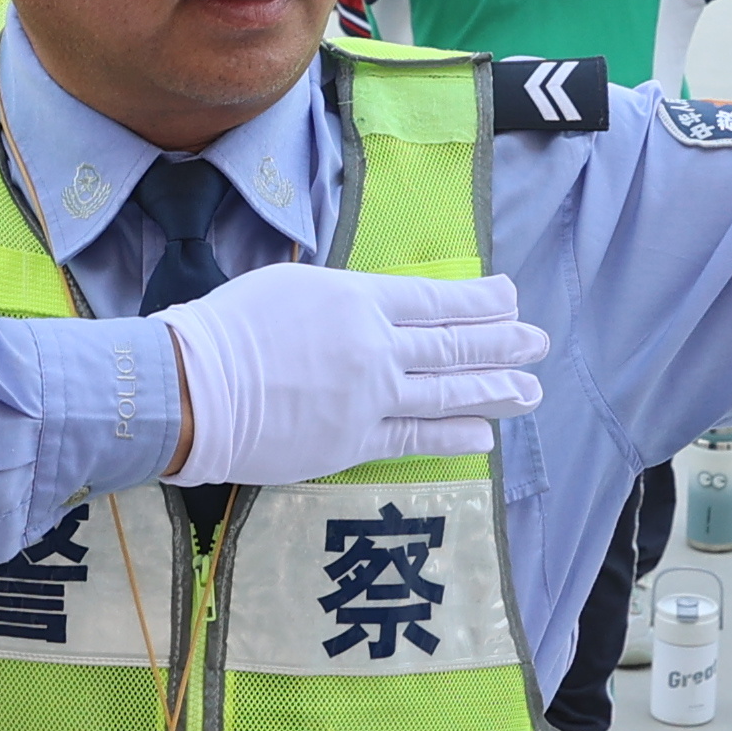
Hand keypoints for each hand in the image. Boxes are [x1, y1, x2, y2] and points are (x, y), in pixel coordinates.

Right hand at [157, 263, 550, 484]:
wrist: (193, 389)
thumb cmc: (228, 329)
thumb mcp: (292, 288)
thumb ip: (343, 299)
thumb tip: (372, 306)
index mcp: (358, 300)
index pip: (435, 300)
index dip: (479, 300)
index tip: (509, 298)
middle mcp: (375, 348)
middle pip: (452, 346)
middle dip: (501, 344)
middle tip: (538, 342)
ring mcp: (369, 398)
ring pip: (445, 392)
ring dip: (494, 390)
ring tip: (529, 390)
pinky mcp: (353, 442)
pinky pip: (417, 438)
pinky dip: (456, 434)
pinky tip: (486, 433)